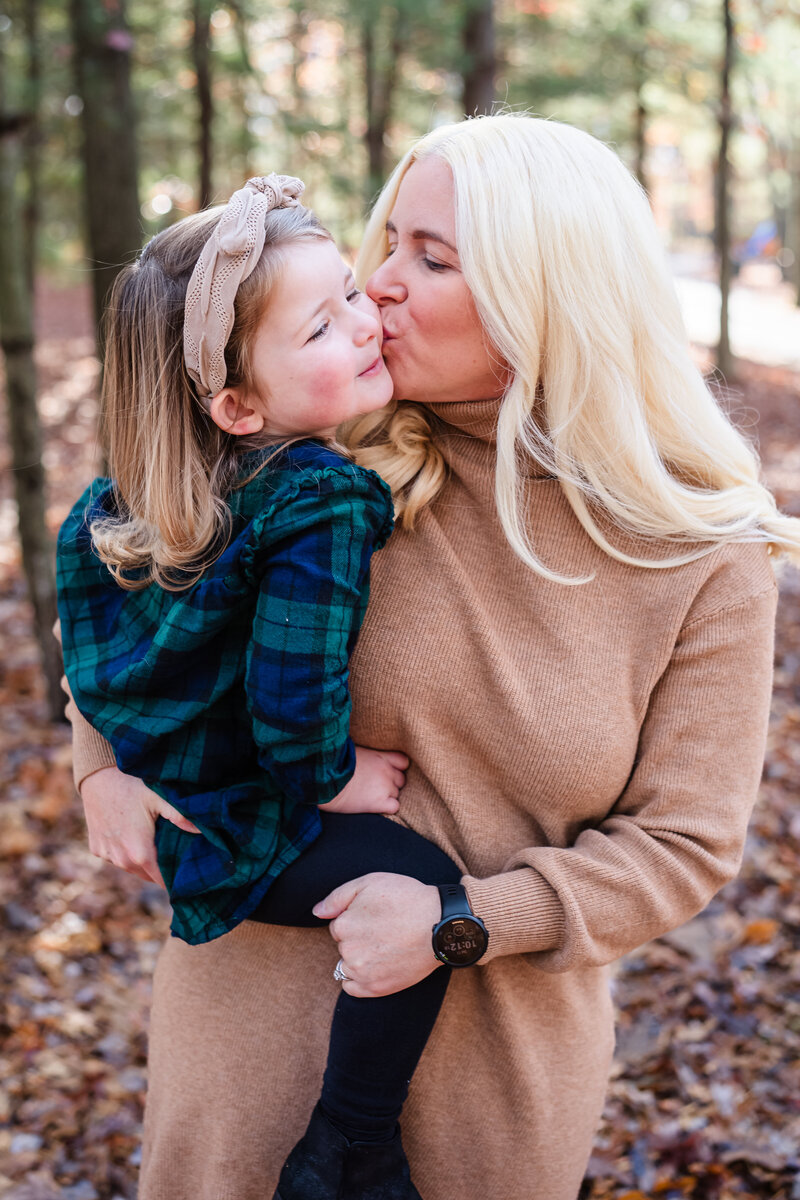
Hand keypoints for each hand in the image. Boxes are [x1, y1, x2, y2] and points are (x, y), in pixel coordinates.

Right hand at [81, 766, 199, 886]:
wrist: (98, 776)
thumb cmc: (131, 786)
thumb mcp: (159, 798)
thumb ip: (181, 816)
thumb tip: (202, 831)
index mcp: (140, 853)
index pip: (162, 880)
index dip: (174, 878)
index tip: (184, 874)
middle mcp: (122, 860)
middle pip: (147, 875)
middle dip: (159, 869)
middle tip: (173, 855)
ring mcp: (107, 855)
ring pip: (130, 867)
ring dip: (141, 861)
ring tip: (153, 845)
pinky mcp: (96, 849)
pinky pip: (115, 857)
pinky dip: (124, 851)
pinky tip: (131, 835)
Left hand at [312, 872, 441, 996]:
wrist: (440, 924)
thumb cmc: (407, 898)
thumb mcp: (370, 882)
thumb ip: (337, 897)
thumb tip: (316, 912)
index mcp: (343, 925)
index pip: (338, 925)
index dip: (357, 918)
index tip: (376, 916)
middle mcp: (348, 951)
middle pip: (344, 945)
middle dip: (358, 937)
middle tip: (384, 929)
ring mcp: (362, 973)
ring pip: (348, 965)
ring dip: (359, 958)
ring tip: (386, 946)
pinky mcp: (376, 989)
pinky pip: (352, 988)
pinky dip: (359, 979)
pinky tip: (377, 966)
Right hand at [323, 746, 407, 814]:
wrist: (325, 780)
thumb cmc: (334, 764)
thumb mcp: (354, 752)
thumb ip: (368, 756)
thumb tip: (366, 759)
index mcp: (380, 757)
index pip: (403, 762)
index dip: (397, 768)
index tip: (387, 771)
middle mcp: (386, 771)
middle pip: (401, 779)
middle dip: (392, 784)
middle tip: (376, 787)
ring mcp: (384, 787)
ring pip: (397, 794)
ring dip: (388, 796)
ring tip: (371, 797)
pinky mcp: (378, 803)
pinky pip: (394, 807)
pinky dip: (388, 808)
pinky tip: (374, 806)